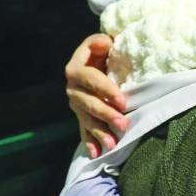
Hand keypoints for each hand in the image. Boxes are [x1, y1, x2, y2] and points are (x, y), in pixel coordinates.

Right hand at [65, 34, 128, 157]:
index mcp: (76, 68)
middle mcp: (72, 88)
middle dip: (106, 115)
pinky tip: (96, 153)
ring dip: (100, 133)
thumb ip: (100, 42)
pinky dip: (90, 142)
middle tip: (122, 124)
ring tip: (112, 144)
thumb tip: (104, 43)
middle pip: (89, 103)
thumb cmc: (102, 51)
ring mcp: (76, 104)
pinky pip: (84, 130)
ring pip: (87, 120)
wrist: (94, 62)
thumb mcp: (101, 43)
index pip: (90, 79)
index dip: (106, 89)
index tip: (122, 100)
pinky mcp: (80, 116)